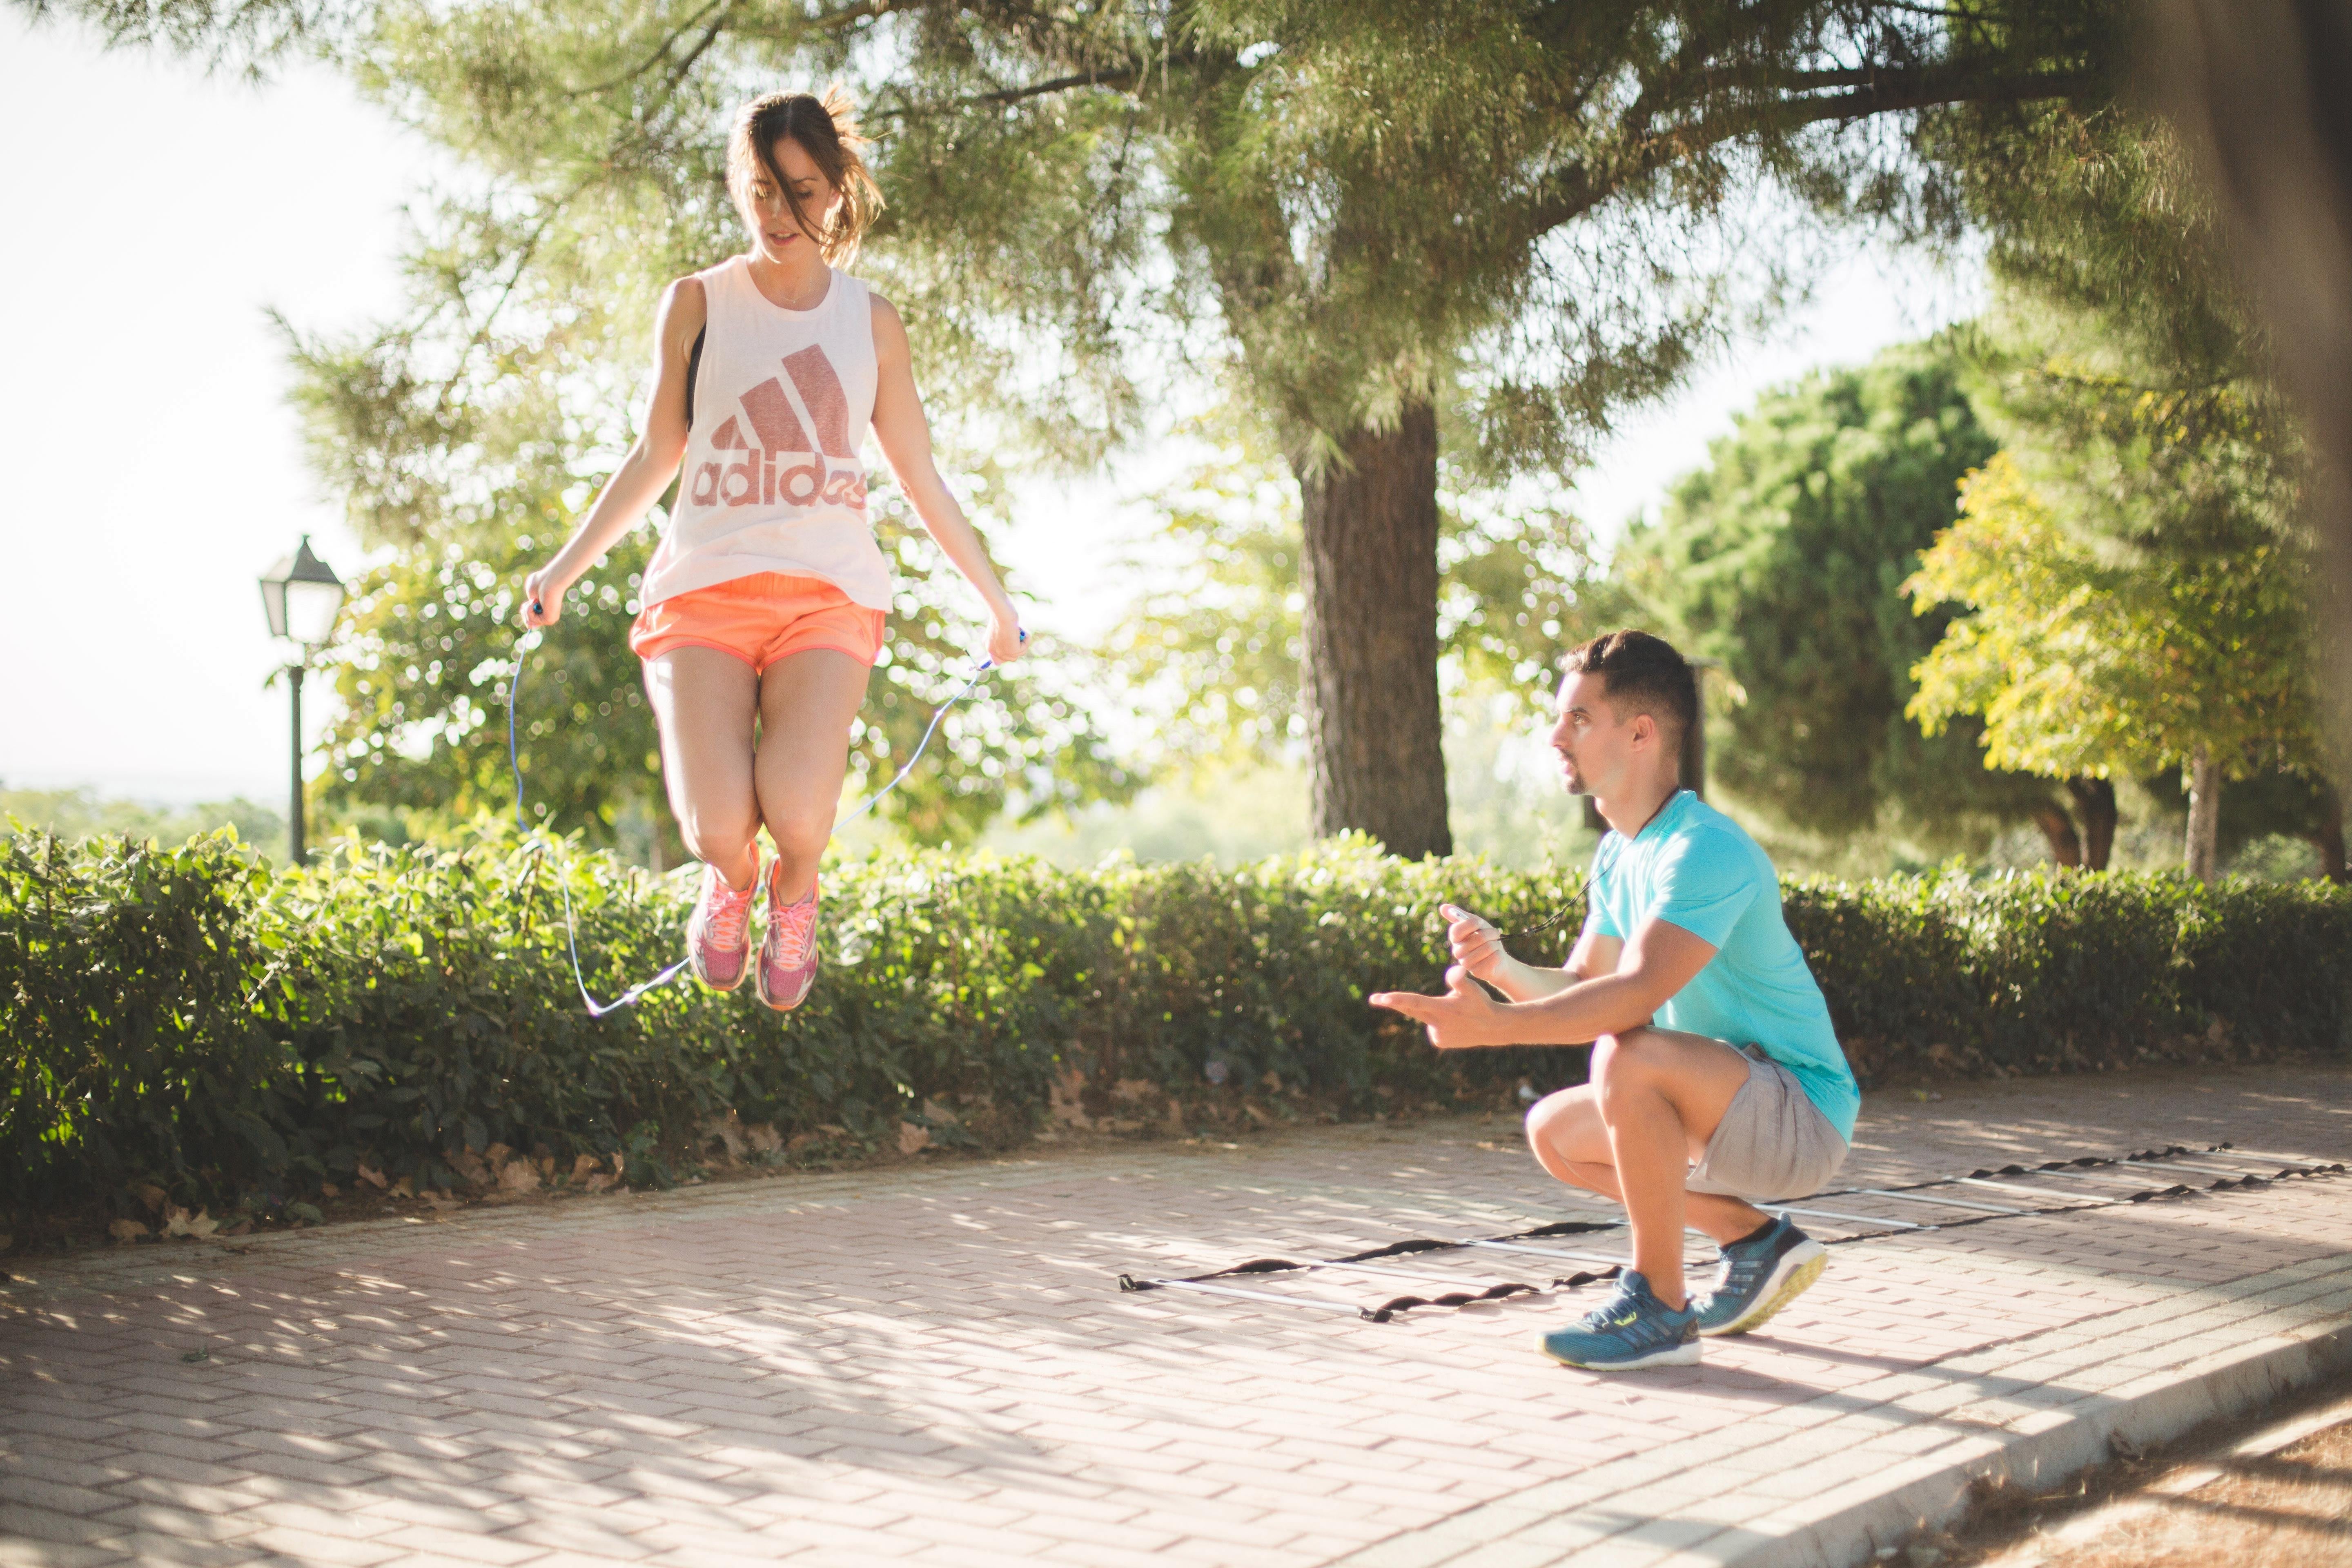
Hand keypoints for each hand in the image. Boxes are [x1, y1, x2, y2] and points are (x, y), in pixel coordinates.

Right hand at [520, 568, 565, 629]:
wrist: (550, 580)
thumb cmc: (541, 583)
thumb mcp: (530, 593)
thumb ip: (528, 606)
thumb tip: (529, 625)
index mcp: (545, 609)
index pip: (533, 620)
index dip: (526, 615)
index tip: (525, 607)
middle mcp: (549, 615)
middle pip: (529, 622)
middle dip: (525, 611)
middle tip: (532, 600)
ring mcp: (549, 619)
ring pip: (529, 621)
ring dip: (527, 608)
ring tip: (534, 599)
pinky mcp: (549, 620)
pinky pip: (531, 620)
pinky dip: (529, 610)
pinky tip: (536, 601)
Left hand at [984, 609, 1025, 667]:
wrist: (1002, 614)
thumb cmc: (1001, 616)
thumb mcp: (999, 628)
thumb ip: (1001, 639)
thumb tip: (1008, 646)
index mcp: (989, 647)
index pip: (997, 661)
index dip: (1007, 655)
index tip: (1013, 648)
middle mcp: (994, 652)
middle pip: (1012, 658)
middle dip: (1018, 647)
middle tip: (1017, 635)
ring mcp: (1003, 653)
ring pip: (1020, 653)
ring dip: (1022, 641)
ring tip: (1018, 630)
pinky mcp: (1012, 651)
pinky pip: (1024, 648)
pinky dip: (1026, 639)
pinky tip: (1020, 630)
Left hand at [1368, 966, 1505, 1049]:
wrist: (1493, 1027)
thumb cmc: (1481, 1003)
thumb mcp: (1473, 988)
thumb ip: (1459, 979)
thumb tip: (1452, 971)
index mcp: (1441, 1009)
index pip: (1415, 1002)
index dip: (1397, 999)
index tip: (1382, 998)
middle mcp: (1436, 1023)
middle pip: (1410, 1009)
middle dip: (1392, 1003)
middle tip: (1374, 998)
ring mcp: (1437, 1034)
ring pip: (1426, 1015)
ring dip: (1434, 1010)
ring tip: (1456, 1012)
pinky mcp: (1439, 1041)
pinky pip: (1433, 1026)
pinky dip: (1439, 1021)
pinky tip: (1454, 1022)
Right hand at [1441, 902, 1509, 982]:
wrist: (1498, 957)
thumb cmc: (1486, 938)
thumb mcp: (1475, 923)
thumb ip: (1460, 915)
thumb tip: (1443, 907)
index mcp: (1456, 938)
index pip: (1456, 931)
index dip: (1470, 924)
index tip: (1480, 922)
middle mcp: (1458, 951)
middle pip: (1475, 939)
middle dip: (1489, 934)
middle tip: (1495, 933)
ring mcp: (1466, 963)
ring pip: (1485, 949)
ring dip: (1495, 944)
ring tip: (1496, 945)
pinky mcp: (1477, 973)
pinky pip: (1490, 961)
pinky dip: (1497, 956)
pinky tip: (1497, 955)